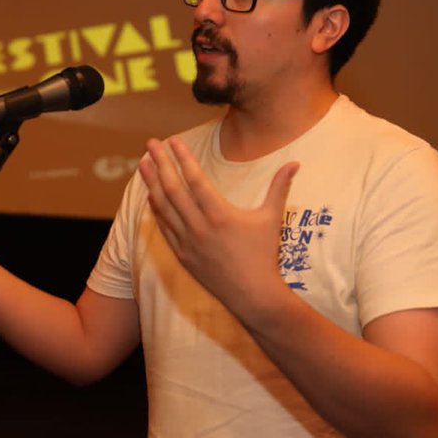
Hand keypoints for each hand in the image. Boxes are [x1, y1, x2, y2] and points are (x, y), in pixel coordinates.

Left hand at [138, 136, 299, 321]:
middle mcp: (200, 227)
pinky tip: (150, 195)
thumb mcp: (272, 218)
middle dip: (160, 163)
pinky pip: (164, 227)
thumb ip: (280, 187)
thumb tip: (295, 163)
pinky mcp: (182, 256)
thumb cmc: (265, 255)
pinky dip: (156, 209)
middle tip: (150, 143)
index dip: (183, 158)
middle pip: (173, 189)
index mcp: (220, 215)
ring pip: (164, 207)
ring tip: (142, 164)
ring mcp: (188, 242)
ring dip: (151, 183)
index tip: (173, 141)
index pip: (195, 179)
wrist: (253, 296)